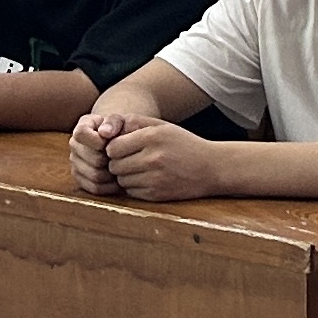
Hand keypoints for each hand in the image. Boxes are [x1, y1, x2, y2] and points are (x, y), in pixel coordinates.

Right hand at [70, 110, 136, 193]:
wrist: (119, 140)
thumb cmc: (121, 129)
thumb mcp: (120, 120)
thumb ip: (113, 122)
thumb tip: (104, 132)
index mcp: (81, 127)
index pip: (80, 134)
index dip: (97, 140)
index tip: (110, 142)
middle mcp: (74, 145)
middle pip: (91, 158)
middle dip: (110, 159)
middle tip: (122, 158)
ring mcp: (75, 163)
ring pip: (94, 175)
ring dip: (112, 174)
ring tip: (122, 168)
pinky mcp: (80, 178)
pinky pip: (95, 188)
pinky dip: (109, 186)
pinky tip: (118, 179)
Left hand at [98, 118, 216, 201]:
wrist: (212, 167)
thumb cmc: (183, 144)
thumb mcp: (162, 126)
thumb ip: (134, 123)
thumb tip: (105, 131)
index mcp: (152, 137)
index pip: (113, 147)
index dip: (114, 148)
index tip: (123, 147)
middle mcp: (152, 158)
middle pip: (114, 165)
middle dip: (118, 163)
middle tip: (131, 159)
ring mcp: (155, 179)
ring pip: (121, 180)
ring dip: (126, 176)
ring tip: (141, 169)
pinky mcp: (157, 195)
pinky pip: (132, 192)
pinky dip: (135, 187)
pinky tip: (148, 179)